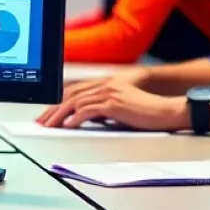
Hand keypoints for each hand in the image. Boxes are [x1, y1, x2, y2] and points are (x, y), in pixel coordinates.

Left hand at [38, 79, 187, 131]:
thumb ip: (102, 110)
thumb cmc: (146, 113)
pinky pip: (88, 110)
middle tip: (42, 121)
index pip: (74, 90)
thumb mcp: (119, 109)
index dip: (58, 101)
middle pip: (71, 94)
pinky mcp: (114, 103)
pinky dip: (75, 118)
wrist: (166, 111)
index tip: (48, 113)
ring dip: (59, 115)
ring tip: (50, 126)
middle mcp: (105, 84)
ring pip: (76, 102)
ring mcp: (109, 92)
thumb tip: (83, 118)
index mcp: (105, 83)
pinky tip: (68, 125)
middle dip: (53, 109)